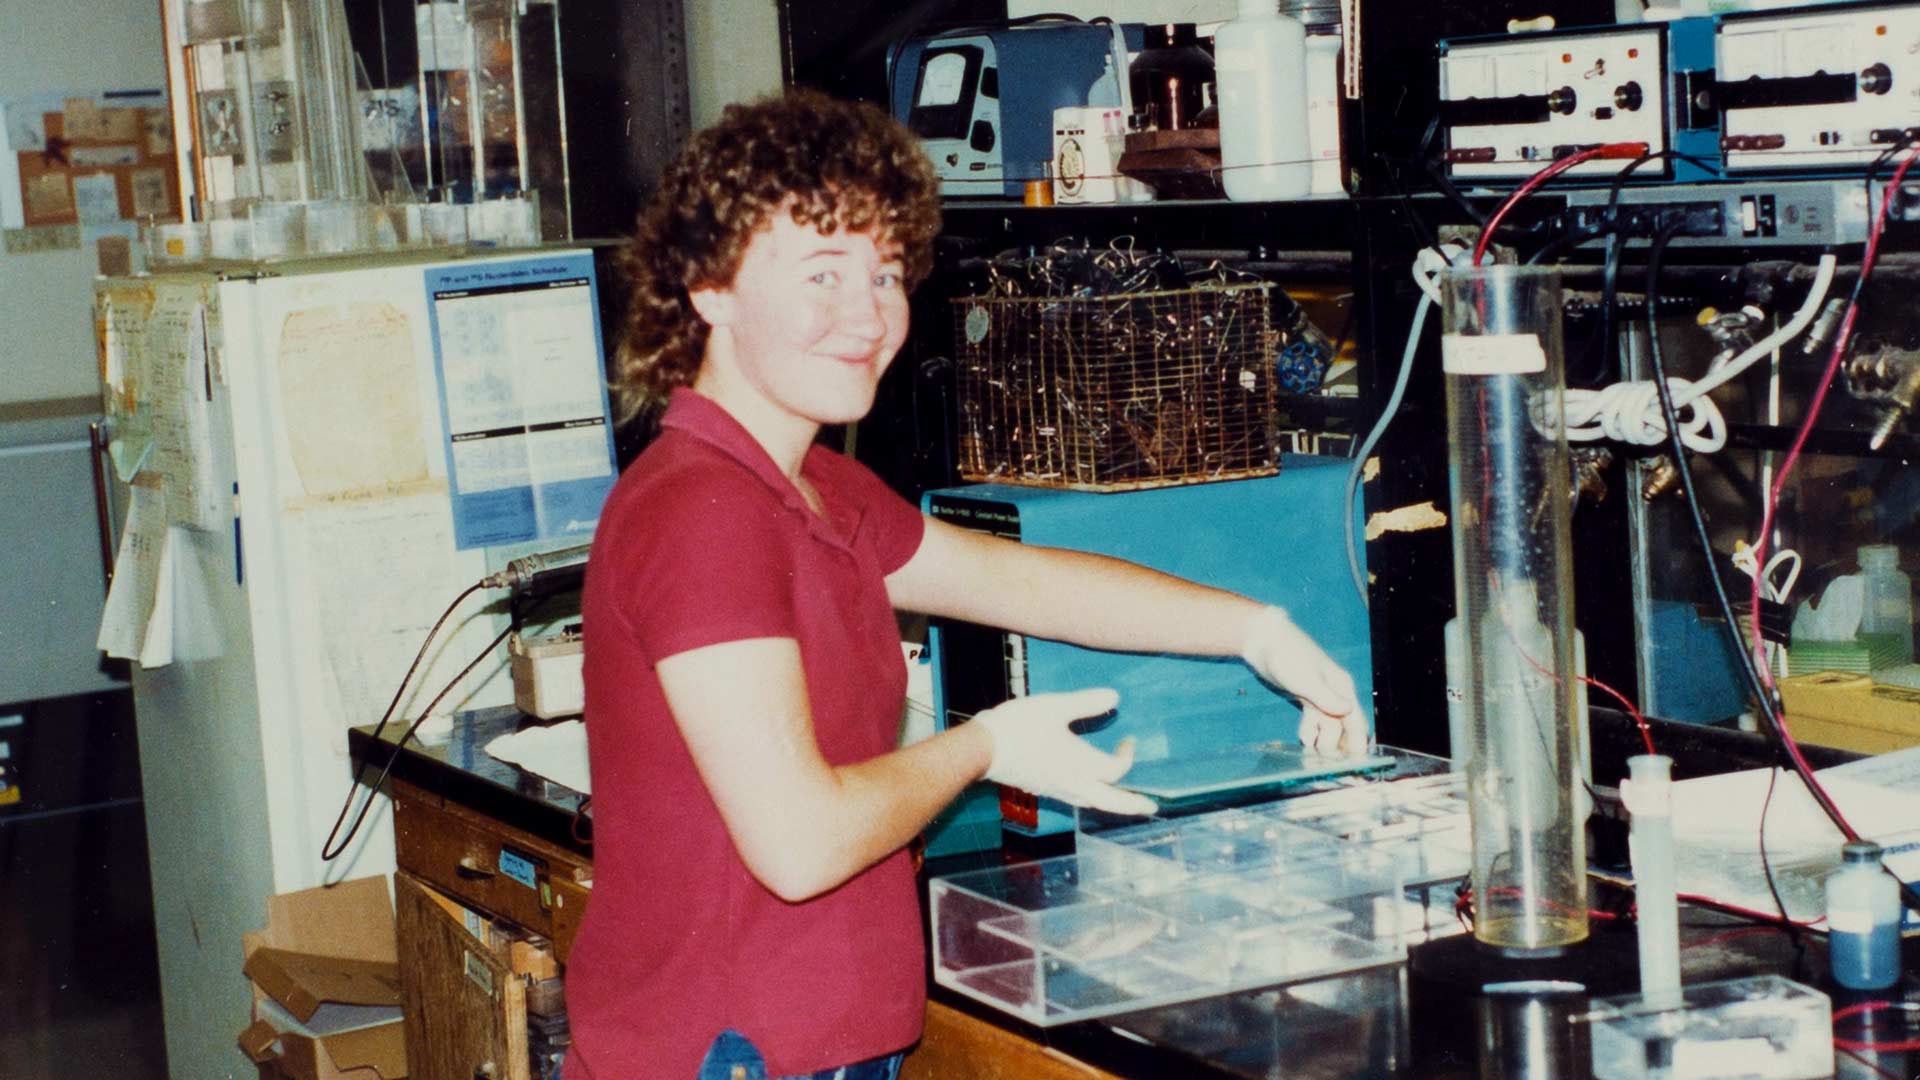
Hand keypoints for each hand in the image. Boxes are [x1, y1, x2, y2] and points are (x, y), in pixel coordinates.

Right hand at [972, 689, 1157, 816]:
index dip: (1128, 756)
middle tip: (1151, 808)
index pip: (1116, 769)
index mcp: (1081, 765)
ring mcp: (1057, 789)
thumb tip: (1115, 698)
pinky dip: (1091, 797)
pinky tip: (1087, 788)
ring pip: (1092, 802)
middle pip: (1111, 802)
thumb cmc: (1019, 726)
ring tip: (1123, 800)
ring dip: (1112, 802)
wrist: (984, 749)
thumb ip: (1086, 703)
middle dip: (1132, 805)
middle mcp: (1074, 783)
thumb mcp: (1055, 707)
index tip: (1129, 740)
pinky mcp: (1043, 788)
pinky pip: (1077, 798)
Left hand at [1239, 605, 1366, 755]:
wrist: (1263, 640)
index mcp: (1341, 687)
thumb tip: (1347, 711)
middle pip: (1344, 727)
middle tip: (1332, 766)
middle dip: (1340, 747)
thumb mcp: (1306, 679)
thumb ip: (1326, 697)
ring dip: (1324, 741)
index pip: (1356, 720)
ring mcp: (1319, 696)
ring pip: (1328, 725)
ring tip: (1314, 758)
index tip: (1356, 764)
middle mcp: (1335, 693)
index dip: (1358, 742)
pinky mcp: (1304, 697)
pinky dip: (1311, 731)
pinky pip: (1313, 720)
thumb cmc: (1287, 655)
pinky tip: (1305, 740)